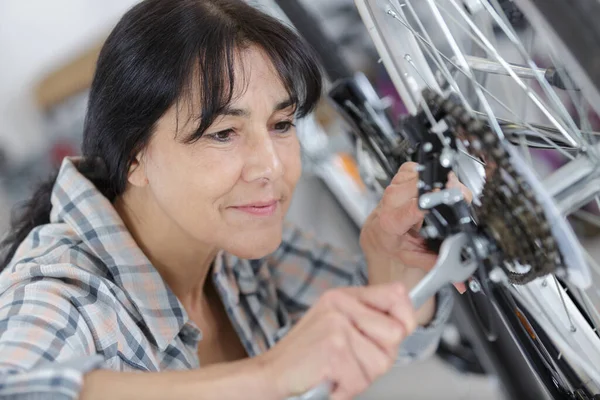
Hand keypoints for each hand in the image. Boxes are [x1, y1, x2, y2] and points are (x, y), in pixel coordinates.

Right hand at [258, 283, 416, 399]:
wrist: (271, 373)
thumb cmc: (307, 356)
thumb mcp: (337, 325)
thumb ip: (368, 321)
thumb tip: (405, 325)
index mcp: (344, 296)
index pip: (397, 294)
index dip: (406, 317)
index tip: (397, 333)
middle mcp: (341, 305)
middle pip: (396, 333)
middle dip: (381, 356)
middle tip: (354, 360)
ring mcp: (336, 325)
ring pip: (381, 362)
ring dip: (361, 377)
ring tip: (338, 370)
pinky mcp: (333, 349)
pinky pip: (361, 379)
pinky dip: (347, 389)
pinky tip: (329, 379)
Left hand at [360, 162, 471, 293]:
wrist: (377, 233)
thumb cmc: (393, 244)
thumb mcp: (414, 257)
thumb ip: (438, 265)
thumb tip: (460, 279)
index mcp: (390, 222)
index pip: (411, 207)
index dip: (428, 202)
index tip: (443, 201)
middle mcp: (390, 202)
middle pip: (419, 185)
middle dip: (441, 189)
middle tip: (455, 197)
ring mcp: (394, 188)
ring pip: (419, 173)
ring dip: (435, 181)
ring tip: (442, 195)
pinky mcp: (398, 177)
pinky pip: (416, 168)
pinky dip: (427, 174)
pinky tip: (430, 185)